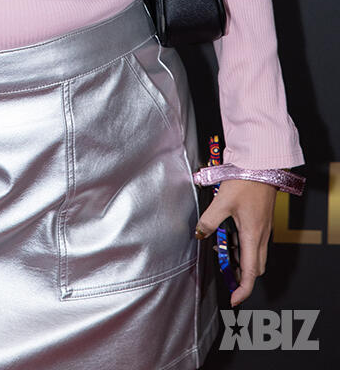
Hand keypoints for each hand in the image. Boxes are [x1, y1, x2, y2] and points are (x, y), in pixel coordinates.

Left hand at [195, 178, 277, 306]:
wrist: (261, 164)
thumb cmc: (245, 181)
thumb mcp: (221, 201)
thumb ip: (209, 220)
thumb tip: (200, 234)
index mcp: (252, 235)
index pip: (251, 272)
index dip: (243, 290)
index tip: (234, 299)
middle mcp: (261, 235)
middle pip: (255, 267)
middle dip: (242, 276)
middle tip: (225, 274)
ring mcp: (264, 228)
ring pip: (255, 254)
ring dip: (241, 259)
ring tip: (221, 251)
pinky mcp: (262, 220)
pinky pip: (254, 241)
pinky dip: (243, 246)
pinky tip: (228, 235)